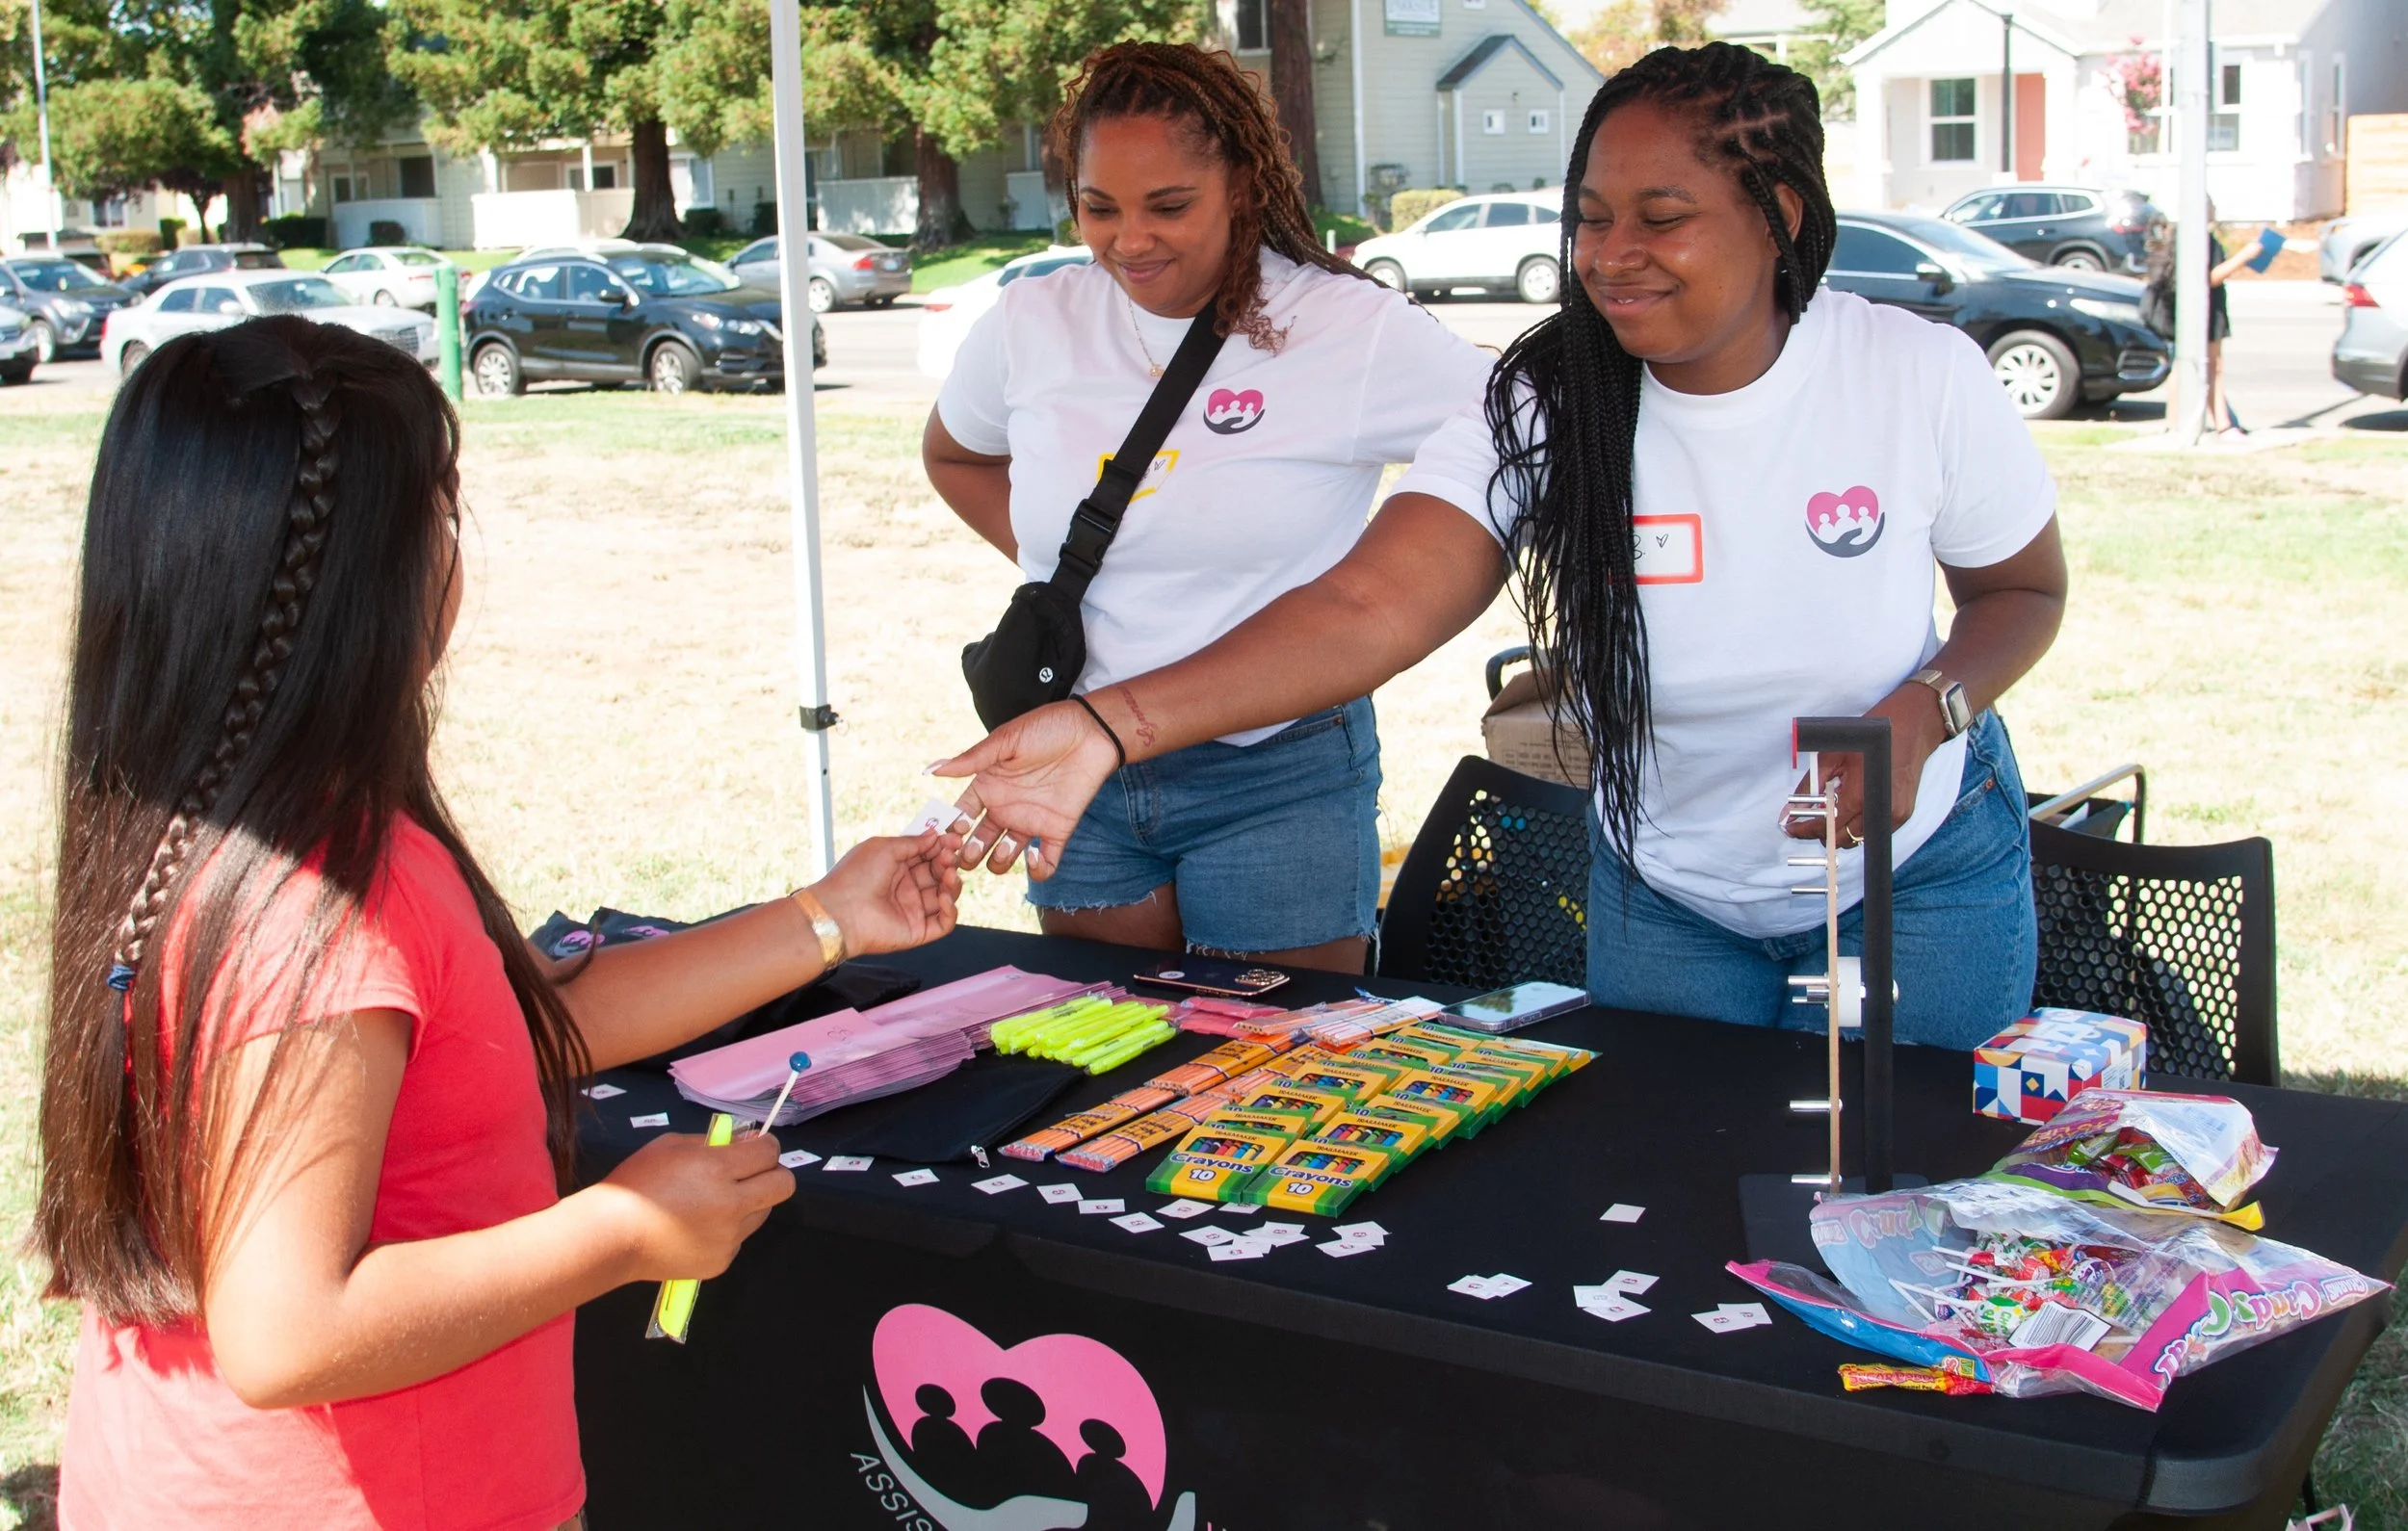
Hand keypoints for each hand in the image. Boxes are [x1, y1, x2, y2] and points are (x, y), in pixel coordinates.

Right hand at [591, 1130, 793, 1281]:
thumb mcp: (670, 1145)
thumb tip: (746, 1142)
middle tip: (750, 1173)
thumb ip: (713, 1142)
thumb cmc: (636, 1184)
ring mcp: (728, 1237)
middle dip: (773, 1173)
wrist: (610, 1237)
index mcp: (718, 1169)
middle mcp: (731, 1205)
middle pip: (784, 1185)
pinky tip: (697, 1227)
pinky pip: (739, 1239)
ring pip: (763, 1213)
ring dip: (750, 1203)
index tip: (755, 1147)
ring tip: (715, 1202)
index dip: (766, 1146)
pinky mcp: (721, 1261)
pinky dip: (728, 1230)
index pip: (769, 1152)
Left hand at [807, 830, 963, 956]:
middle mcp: (906, 889)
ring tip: (949, 875)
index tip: (954, 839)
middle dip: (948, 863)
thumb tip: (935, 835)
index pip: (928, 856)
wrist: (840, 911)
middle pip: (939, 874)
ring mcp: (913, 910)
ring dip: (953, 884)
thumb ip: (913, 842)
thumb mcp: (885, 848)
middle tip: (950, 857)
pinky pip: (944, 922)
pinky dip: (950, 910)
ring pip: (946, 896)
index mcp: (896, 868)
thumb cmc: (856, 876)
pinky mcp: (917, 931)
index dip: (942, 847)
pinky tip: (944, 897)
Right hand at [929, 700, 1121, 878]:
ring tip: (1005, 848)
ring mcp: (1029, 822)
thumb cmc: (1046, 728)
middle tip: (969, 854)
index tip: (952, 832)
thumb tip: (931, 771)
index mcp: (987, 787)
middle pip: (976, 844)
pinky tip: (1034, 855)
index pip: (959, 816)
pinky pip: (1045, 863)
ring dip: (998, 862)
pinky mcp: (1057, 830)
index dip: (951, 829)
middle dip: (968, 854)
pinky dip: (1038, 870)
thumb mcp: (1005, 742)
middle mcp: (1004, 809)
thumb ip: (971, 760)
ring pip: (1003, 859)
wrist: (1090, 731)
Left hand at [1782, 683, 1951, 848]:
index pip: (1826, 827)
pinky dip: (1859, 826)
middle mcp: (1878, 811)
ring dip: (1841, 832)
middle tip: (1806, 821)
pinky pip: (1875, 830)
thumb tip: (1791, 808)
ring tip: (1829, 813)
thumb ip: (1810, 785)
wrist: (1912, 728)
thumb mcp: (1833, 755)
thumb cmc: (1872, 737)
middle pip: (1842, 839)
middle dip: (1821, 833)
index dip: (1806, 830)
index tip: (1792, 829)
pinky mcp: (1903, 814)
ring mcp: (1893, 815)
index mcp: (1859, 796)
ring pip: (1859, 838)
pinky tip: (1851, 809)